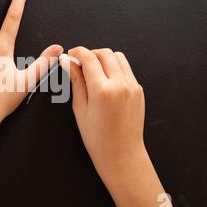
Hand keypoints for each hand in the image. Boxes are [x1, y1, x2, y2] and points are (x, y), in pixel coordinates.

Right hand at [61, 47, 145, 177]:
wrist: (122, 154)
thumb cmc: (98, 138)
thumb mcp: (80, 109)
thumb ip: (76, 81)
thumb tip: (68, 62)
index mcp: (103, 90)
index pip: (89, 58)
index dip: (77, 52)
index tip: (70, 55)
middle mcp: (120, 84)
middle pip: (104, 53)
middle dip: (90, 54)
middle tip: (80, 64)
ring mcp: (132, 86)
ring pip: (118, 57)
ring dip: (104, 58)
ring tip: (93, 71)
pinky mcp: (138, 90)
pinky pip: (126, 69)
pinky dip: (114, 68)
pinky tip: (105, 81)